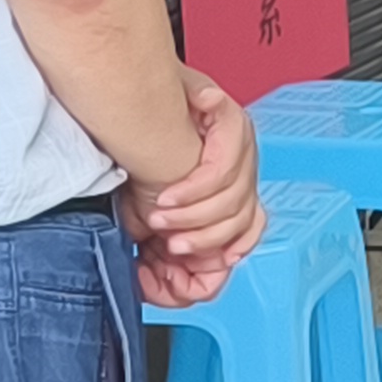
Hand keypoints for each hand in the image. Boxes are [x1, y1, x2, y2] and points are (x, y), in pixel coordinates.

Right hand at [121, 70, 265, 305]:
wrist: (130, 92)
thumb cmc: (141, 147)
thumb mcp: (154, 206)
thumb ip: (169, 243)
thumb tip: (176, 289)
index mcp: (234, 180)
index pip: (251, 225)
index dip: (229, 249)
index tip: (197, 264)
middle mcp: (245, 159)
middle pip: (243, 216)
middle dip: (201, 237)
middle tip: (166, 241)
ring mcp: (242, 138)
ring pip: (234, 195)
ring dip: (193, 213)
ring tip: (160, 214)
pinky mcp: (231, 117)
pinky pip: (223, 165)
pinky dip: (195, 185)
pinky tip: (168, 190)